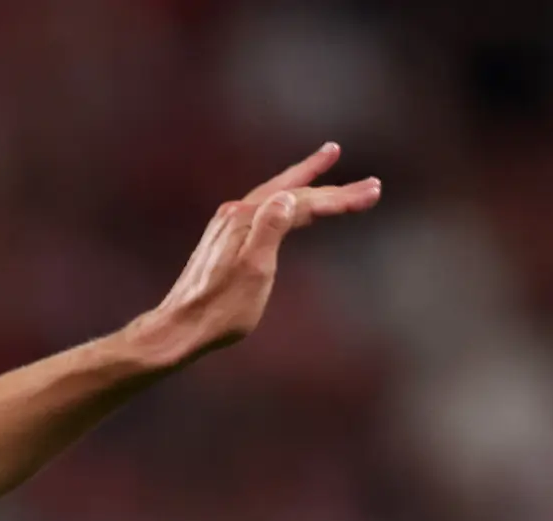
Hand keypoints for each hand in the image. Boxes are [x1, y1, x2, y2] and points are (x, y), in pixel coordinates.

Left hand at [129, 143, 380, 370]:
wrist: (178, 328)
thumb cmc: (219, 310)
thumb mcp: (252, 272)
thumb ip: (270, 230)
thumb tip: (287, 198)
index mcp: (247, 219)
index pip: (303, 201)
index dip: (340, 197)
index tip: (373, 193)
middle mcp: (236, 214)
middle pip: (293, 192)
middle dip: (332, 186)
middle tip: (369, 183)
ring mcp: (228, 224)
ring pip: (277, 194)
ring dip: (306, 179)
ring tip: (328, 160)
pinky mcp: (224, 238)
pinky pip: (265, 208)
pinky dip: (286, 200)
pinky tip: (290, 202)